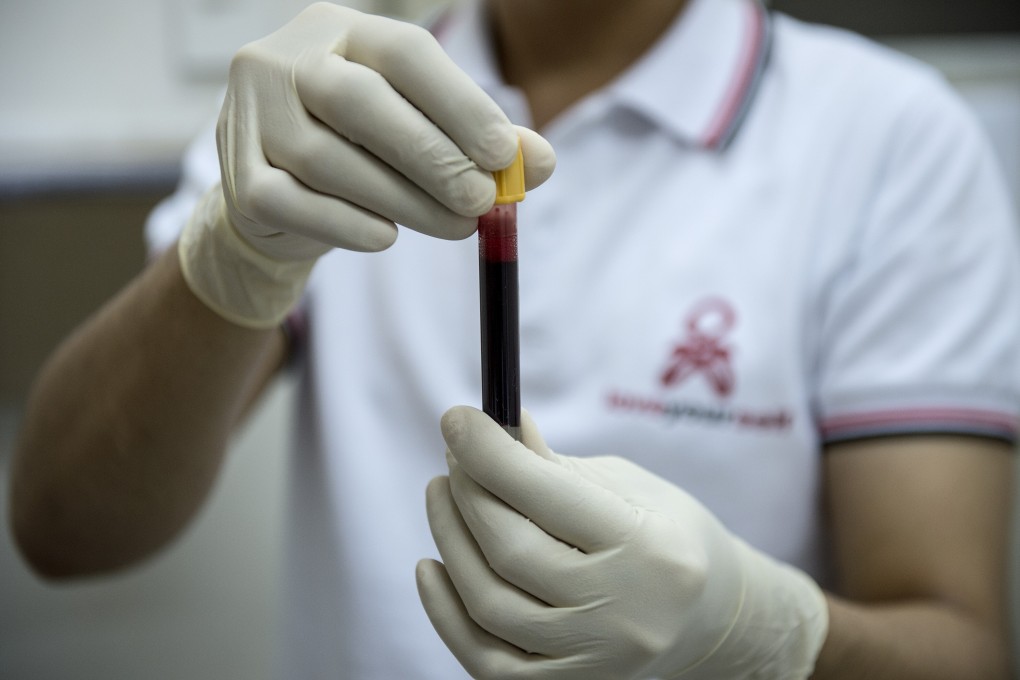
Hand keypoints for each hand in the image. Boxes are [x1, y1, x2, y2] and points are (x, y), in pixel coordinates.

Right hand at [179, 3, 554, 327]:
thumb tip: (541, 163)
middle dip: (431, 156)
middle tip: (481, 200)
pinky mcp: (237, 176)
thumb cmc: (363, 151)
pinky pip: (293, 203)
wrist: (280, 196)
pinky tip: (387, 237)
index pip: (404, 54)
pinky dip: (347, 224)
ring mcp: (249, 115)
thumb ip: (480, 142)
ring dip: (403, 201)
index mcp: (339, 29)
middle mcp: (284, 59)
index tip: (507, 154)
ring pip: (327, 160)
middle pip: (358, 102)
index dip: (461, 104)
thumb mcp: (423, 131)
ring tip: (455, 227)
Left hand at [417, 406, 827, 679]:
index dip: (489, 453)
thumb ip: (555, 467)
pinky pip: (485, 659)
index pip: (547, 494)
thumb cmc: (667, 536)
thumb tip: (492, 430)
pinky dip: (446, 612)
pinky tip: (432, 566)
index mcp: (646, 547)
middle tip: (455, 457)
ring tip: (444, 496)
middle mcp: (622, 611)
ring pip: (489, 603)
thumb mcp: (629, 487)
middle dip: (469, 492)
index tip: (455, 419)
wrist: (713, 618)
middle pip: (511, 549)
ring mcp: (594, 660)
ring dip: (449, 541)